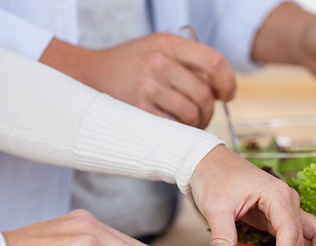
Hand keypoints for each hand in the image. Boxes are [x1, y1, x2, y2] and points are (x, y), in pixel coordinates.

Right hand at [40, 33, 235, 128]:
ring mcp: (147, 86)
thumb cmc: (131, 64)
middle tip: (204, 115)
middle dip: (210, 109)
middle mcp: (159, 62)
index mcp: (169, 43)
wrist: (86, 75)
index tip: (228, 94)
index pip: (214, 61)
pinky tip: (176, 130)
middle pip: (204, 93)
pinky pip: (173, 127)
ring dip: (196, 123)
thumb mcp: (158, 48)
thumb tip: (222, 88)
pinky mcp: (137, 110)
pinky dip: (180, 132)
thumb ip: (189, 61)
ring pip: (191, 113)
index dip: (228, 81)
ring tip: (189, 123)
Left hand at [190, 145, 315, 245]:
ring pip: (313, 235)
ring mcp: (287, 207)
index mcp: (277, 194)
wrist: (209, 160)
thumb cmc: (214, 175)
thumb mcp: (216, 208)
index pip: (289, 231)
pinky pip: (302, 234)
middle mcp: (289, 200)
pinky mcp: (280, 215)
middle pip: (304, 237)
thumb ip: (223, 238)